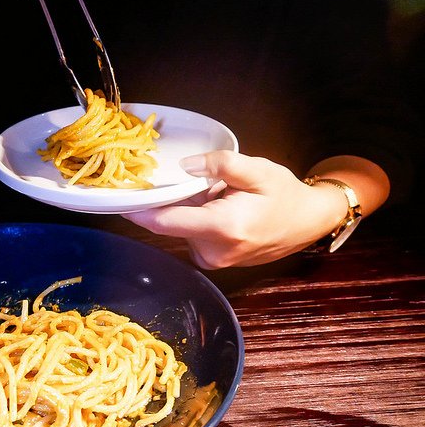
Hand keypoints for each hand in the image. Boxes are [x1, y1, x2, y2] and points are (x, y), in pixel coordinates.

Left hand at [122, 151, 352, 268]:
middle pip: (171, 222)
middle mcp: (213, 252)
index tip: (115, 200)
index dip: (137, 211)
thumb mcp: (257, 169)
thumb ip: (220, 164)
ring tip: (218, 194)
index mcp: (222, 228)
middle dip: (172, 199)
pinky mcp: (213, 261)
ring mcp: (213, 260)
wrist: (310, 222)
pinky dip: (196, 218)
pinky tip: (218, 206)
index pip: (164, 222)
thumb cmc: (285, 195)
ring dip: (188, 208)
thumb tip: (185, 167)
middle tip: (190, 178)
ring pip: (181, 228)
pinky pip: (192, 235)